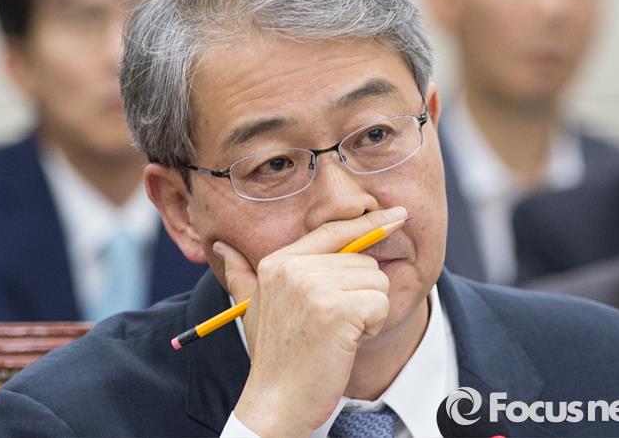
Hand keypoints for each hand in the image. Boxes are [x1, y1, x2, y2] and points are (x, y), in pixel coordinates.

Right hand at [213, 206, 406, 437]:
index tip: (397, 215)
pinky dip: (373, 326)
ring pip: (377, 281)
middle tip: (333, 323)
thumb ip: (242, 274)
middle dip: (361, 293)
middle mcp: (293, 268)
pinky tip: (346, 342)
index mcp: (277, 262)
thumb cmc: (274, 356)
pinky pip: (381, 304)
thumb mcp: (253, 307)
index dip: (369, 223)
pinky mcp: (337, 310)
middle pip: (364, 260)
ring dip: (367, 311)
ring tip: (337, 332)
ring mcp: (314, 287)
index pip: (333, 231)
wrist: (276, 402)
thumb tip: (221, 247)